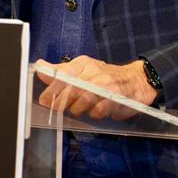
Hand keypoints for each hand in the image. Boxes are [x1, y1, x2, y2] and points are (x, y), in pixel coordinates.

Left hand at [36, 55, 158, 119]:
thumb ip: (61, 71)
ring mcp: (107, 84)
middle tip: (55, 109)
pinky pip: (101, 108)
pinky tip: (93, 113)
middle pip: (72, 87)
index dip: (52, 88)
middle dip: (61, 101)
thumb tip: (40, 67)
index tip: (44, 100)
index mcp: (83, 63)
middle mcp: (94, 71)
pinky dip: (94, 113)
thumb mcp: (83, 69)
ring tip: (75, 111)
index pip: (63, 74)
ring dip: (77, 108)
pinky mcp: (118, 97)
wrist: (137, 79)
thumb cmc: (105, 76)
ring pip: (86, 97)